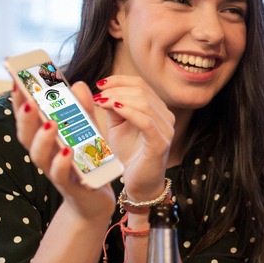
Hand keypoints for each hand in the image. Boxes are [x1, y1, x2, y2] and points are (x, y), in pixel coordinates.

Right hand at [10, 82, 113, 220]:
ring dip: (42, 139)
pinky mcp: (70, 187)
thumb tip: (78, 84)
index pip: (27, 118)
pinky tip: (67, 151)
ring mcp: (55, 172)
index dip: (19, 102)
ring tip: (51, 123)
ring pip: (39, 157)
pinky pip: (60, 176)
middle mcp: (45, 155)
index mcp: (45, 139)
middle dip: (25, 118)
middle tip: (29, 101)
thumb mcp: (87, 131)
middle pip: (26, 136)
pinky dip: (61, 163)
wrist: (96, 199)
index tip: (16, 81)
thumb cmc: (86, 162)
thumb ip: (83, 110)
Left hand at [91, 75, 175, 201]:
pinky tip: (113, 109)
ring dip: (118, 99)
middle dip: (116, 90)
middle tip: (97, 96)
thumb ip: (112, 107)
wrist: (139, 182)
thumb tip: (101, 90)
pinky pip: (145, 121)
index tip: (99, 84)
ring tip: (101, 102)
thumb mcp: (117, 125)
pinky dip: (128, 112)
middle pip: (142, 91)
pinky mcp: (160, 143)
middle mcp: (166, 116)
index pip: (140, 85)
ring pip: (144, 103)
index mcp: (157, 109)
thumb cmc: (129, 153)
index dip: (119, 80)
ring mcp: (166, 130)